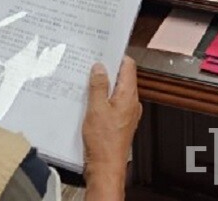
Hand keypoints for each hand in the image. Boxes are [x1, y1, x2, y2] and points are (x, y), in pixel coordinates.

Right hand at [82, 57, 141, 198]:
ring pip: (116, 91)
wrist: (105, 167)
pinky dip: (102, 100)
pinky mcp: (119, 122)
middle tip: (90, 66)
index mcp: (129, 95)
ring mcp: (126, 113)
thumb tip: (100, 68)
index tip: (104, 50)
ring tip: (87, 83)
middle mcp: (131, 103)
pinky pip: (112, 104)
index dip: (116, 56)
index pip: (128, 66)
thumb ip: (99, 86)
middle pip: (122, 78)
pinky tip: (88, 102)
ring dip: (103, 86)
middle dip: (106, 71)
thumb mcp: (96, 108)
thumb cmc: (104, 142)